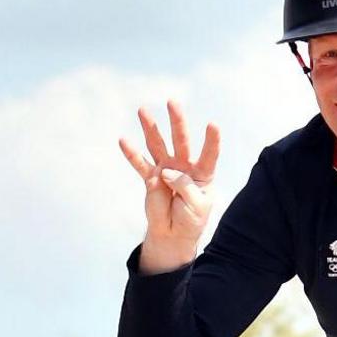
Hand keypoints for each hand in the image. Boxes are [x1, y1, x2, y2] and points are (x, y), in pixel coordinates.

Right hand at [119, 100, 221, 273]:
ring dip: (150, 128)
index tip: (213, 124)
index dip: (211, 140)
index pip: (209, 154)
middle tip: (172, 102)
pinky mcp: (150, 179)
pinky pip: (140, 164)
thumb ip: (184, 186)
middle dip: (177, 122)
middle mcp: (184, 167)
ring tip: (142, 110)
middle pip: (181, 140)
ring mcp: (166, 170)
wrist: (173, 233)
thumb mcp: (196, 205)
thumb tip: (166, 171)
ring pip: (158, 145)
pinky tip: (123, 140)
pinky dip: (131, 153)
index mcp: (202, 173)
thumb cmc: (191, 218)